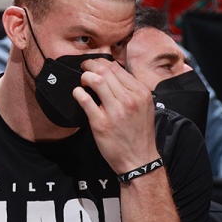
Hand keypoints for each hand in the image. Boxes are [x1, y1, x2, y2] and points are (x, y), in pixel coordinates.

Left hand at [74, 58, 157, 173]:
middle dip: (90, 65)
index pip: (117, 68)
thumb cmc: (138, 133)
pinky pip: (85, 100)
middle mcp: (129, 99)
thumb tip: (112, 74)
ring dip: (84, 76)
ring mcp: (115, 111)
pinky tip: (77, 94)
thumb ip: (130, 90)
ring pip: (96, 81)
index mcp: (140, 93)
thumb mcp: (143, 106)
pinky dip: (78, 93)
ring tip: (82, 81)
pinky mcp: (101, 123)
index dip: (101, 63)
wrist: (139, 159)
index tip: (94, 65)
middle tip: (83, 68)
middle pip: (105, 71)